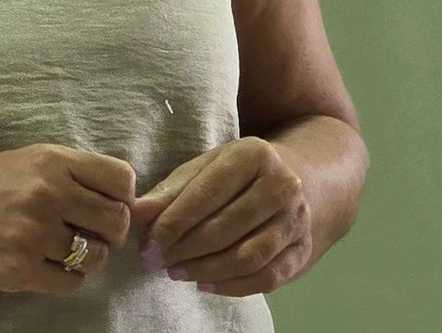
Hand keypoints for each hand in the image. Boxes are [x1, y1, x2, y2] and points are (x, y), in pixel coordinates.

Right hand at [0, 143, 135, 293]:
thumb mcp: (29, 159)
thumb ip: (72, 172)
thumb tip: (120, 195)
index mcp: (53, 161)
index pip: (121, 179)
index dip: (123, 195)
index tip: (112, 203)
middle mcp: (48, 194)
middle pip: (116, 220)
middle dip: (113, 230)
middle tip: (97, 233)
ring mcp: (33, 234)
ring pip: (97, 255)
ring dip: (92, 256)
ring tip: (72, 249)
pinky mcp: (18, 270)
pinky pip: (71, 281)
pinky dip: (69, 277)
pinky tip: (51, 265)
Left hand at [131, 136, 311, 297]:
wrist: (298, 178)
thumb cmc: (240, 174)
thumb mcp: (206, 167)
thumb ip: (171, 190)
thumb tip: (137, 213)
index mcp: (255, 154)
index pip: (207, 194)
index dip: (173, 223)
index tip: (147, 243)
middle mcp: (283, 184)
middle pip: (225, 228)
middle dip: (184, 250)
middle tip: (156, 262)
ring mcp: (297, 219)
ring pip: (247, 257)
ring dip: (204, 271)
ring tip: (176, 272)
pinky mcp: (303, 248)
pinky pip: (266, 278)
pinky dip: (231, 287)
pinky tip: (205, 284)